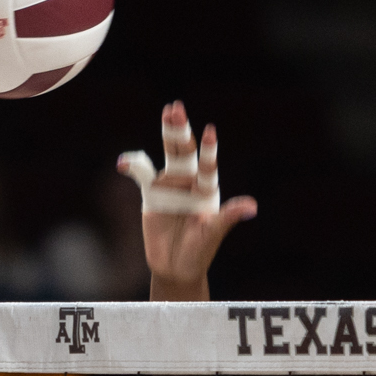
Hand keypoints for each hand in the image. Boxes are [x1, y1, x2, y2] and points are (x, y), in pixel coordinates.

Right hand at [126, 101, 257, 301]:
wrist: (176, 266)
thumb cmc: (200, 251)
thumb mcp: (213, 234)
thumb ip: (228, 217)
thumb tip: (252, 206)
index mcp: (208, 191)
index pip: (208, 167)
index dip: (209, 151)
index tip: (210, 132)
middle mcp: (190, 182)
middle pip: (186, 152)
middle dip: (181, 131)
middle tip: (177, 109)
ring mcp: (170, 185)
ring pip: (168, 154)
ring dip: (168, 134)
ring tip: (168, 112)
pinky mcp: (152, 193)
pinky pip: (141, 174)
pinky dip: (133, 165)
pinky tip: (123, 162)